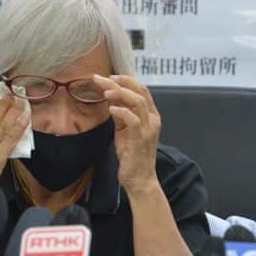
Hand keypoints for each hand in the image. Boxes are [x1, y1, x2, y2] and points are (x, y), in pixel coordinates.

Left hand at [92, 75, 159, 194]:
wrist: (139, 178)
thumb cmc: (132, 154)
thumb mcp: (125, 130)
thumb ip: (121, 114)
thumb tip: (110, 98)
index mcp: (151, 115)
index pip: (142, 90)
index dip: (126, 80)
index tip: (109, 76)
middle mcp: (153, 119)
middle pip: (140, 92)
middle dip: (120, 82)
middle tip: (102, 79)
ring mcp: (148, 128)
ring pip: (138, 102)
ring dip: (120, 94)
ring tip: (105, 92)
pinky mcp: (141, 138)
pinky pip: (133, 120)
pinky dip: (121, 111)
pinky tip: (111, 109)